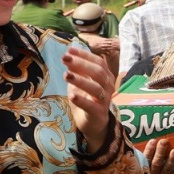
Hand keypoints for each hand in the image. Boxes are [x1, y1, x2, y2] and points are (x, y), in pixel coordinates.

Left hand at [64, 39, 118, 154]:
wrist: (93, 123)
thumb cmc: (87, 99)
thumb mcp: (80, 83)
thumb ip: (76, 71)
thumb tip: (68, 57)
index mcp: (105, 76)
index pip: (98, 62)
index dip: (84, 55)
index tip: (69, 50)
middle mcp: (108, 86)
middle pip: (98, 72)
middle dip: (81, 64)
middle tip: (65, 59)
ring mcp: (105, 100)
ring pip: (96, 88)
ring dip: (81, 80)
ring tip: (66, 75)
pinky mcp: (99, 113)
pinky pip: (92, 106)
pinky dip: (82, 101)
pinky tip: (72, 96)